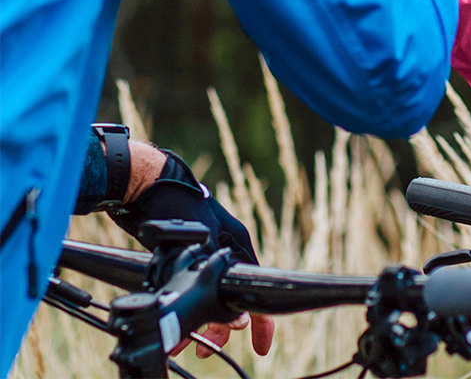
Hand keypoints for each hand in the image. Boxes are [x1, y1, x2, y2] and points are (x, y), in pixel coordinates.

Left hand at [113, 145, 273, 357]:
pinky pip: (190, 288)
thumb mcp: (203, 239)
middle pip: (230, 296)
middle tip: (206, 350)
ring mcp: (204, 250)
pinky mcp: (183, 253)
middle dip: (222, 327)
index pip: (255, 286)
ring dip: (200, 321)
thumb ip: (219, 274)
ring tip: (185, 342)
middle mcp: (224, 246)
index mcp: (236, 240)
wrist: (143, 185)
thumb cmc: (175, 206)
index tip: (261, 345)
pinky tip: (172, 322)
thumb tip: (237, 317)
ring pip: (208, 295)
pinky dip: (184, 307)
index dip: (261, 320)